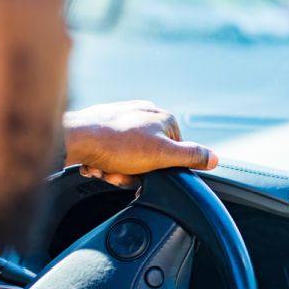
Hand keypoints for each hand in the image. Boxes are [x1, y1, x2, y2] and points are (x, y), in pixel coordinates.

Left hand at [63, 101, 217, 188]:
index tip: (146, 174)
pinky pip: (111, 152)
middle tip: (121, 172)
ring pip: (128, 158)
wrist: (74, 139)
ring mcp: (122, 118)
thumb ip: (191, 156)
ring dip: (117, 170)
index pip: (175, 152)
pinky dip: (105, 162)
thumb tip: (214, 158)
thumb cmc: (116, 145)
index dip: (161, 169)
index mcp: (163, 118)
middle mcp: (144, 114)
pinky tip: (97, 163)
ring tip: (107, 168)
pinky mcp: (103, 125)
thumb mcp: (162, 154)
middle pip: (149, 157)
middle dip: (135, 172)